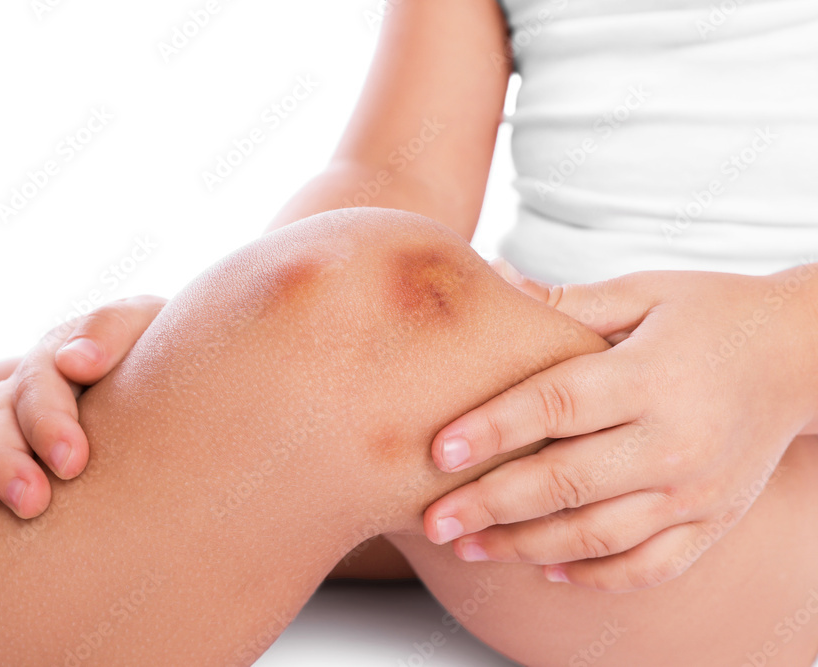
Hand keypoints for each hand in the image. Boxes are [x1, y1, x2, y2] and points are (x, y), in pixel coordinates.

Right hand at [0, 295, 166, 524]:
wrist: (173, 368)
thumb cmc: (167, 346)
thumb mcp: (147, 321)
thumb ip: (112, 330)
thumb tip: (75, 361)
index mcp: (65, 351)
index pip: (42, 380)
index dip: (50, 421)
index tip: (73, 462)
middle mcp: (32, 382)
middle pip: (1, 417)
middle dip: (9, 462)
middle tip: (33, 503)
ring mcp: (14, 416)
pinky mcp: (8, 450)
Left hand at [424, 260, 817, 591]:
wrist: (805, 355)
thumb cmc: (712, 314)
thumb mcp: (644, 292)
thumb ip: (567, 302)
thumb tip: (492, 277)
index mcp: (652, 375)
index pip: (557, 406)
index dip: (493, 430)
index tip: (438, 452)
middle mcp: (677, 440)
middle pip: (566, 482)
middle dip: (490, 506)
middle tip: (433, 521)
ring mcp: (698, 490)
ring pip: (597, 535)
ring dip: (526, 547)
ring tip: (470, 548)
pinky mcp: (714, 521)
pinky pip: (649, 566)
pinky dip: (596, 575)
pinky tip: (548, 569)